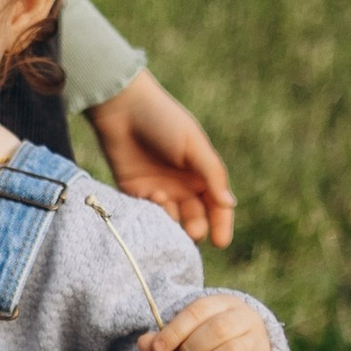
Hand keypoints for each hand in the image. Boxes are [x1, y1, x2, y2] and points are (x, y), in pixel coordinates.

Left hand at [86, 67, 235, 248]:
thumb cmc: (163, 120)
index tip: (221, 242)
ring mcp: (158, 190)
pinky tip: (152, 196)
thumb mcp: (192, 145)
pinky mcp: (134, 192)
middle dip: (195, 227)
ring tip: (168, 207)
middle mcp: (182, 185)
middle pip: (194, 218)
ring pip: (170, 220)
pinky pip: (146, 214)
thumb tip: (229, 204)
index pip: (217, 206)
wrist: (121, 107)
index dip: (221, 225)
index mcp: (202, 173)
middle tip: (192, 230)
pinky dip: (151, 212)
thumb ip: (211, 175)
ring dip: (172, 222)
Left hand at [140, 295, 273, 350]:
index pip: (198, 310)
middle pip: (217, 330)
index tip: (158, 350)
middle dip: (190, 349)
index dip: (175, 330)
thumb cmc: (205, 339)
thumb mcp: (183, 333)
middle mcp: (246, 319)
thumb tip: (144, 344)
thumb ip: (162, 339)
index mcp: (223, 303)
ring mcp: (258, 343)